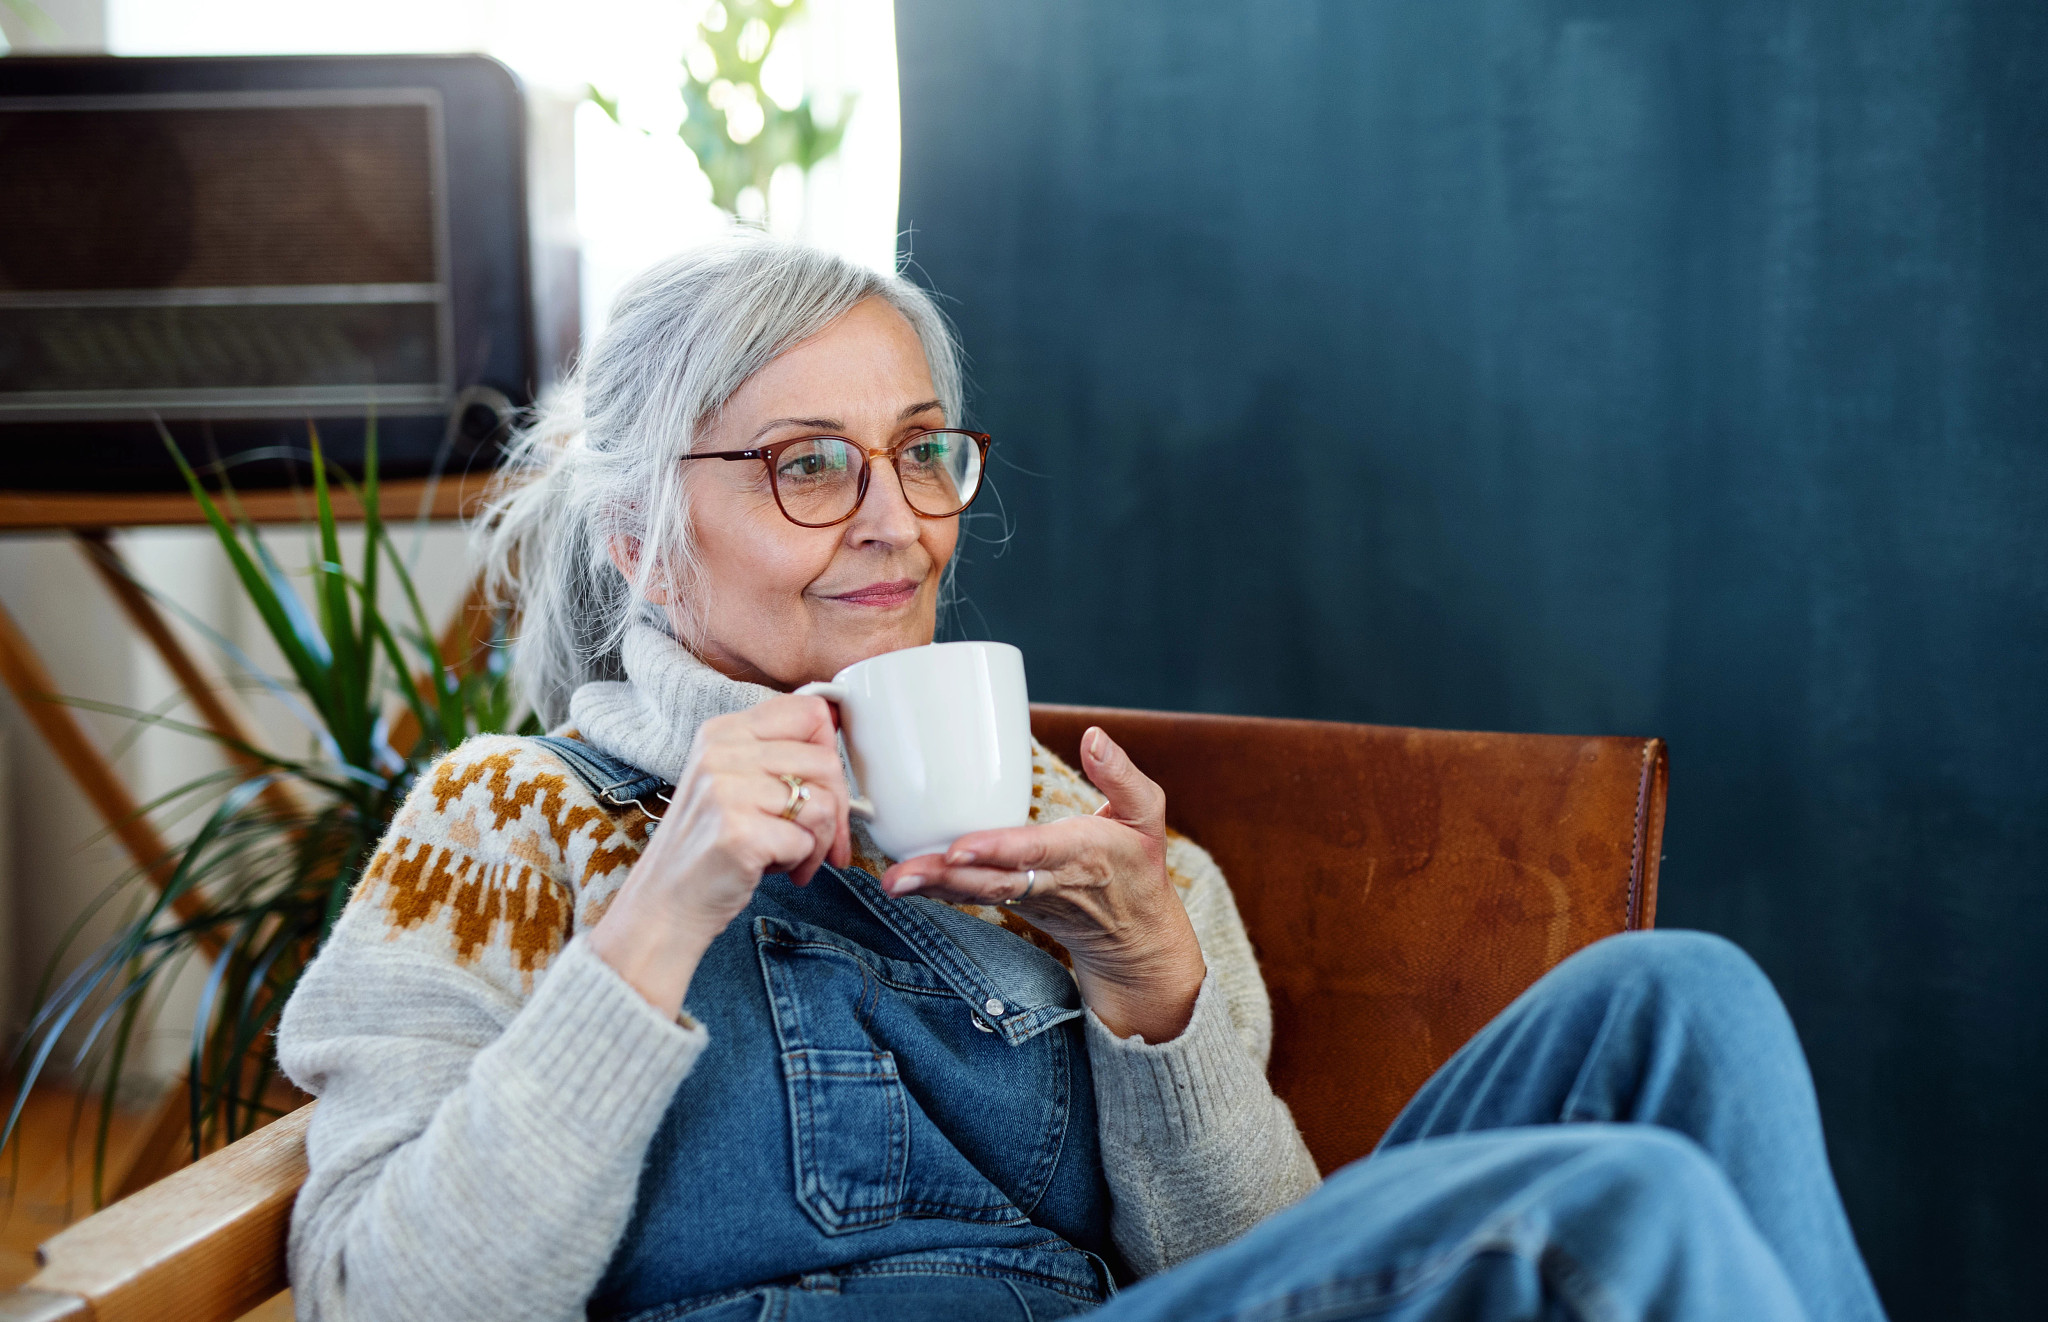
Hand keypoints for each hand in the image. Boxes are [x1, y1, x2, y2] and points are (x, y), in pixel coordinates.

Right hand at [589, 695, 852, 1017]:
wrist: (665, 904)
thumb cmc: (710, 846)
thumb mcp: (733, 782)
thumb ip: (776, 756)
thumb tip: (837, 737)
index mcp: (723, 732)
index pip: (808, 712)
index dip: (830, 751)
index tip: (824, 784)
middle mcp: (721, 753)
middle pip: (826, 762)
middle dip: (837, 808)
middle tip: (820, 838)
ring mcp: (726, 792)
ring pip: (823, 804)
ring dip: (820, 842)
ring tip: (793, 857)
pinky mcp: (738, 833)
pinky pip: (807, 840)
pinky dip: (801, 862)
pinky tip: (775, 869)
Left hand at [879, 727, 1206, 1042]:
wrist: (1134, 935)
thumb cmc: (1137, 865)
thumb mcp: (1147, 815)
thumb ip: (1122, 775)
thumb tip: (1093, 736)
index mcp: (1082, 854)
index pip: (1034, 852)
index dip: (996, 850)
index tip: (959, 847)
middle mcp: (1048, 880)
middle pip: (991, 882)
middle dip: (945, 878)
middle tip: (899, 875)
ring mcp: (1025, 898)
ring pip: (975, 894)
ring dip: (931, 888)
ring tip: (891, 880)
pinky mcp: (1010, 903)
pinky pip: (970, 898)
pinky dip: (936, 891)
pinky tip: (903, 880)